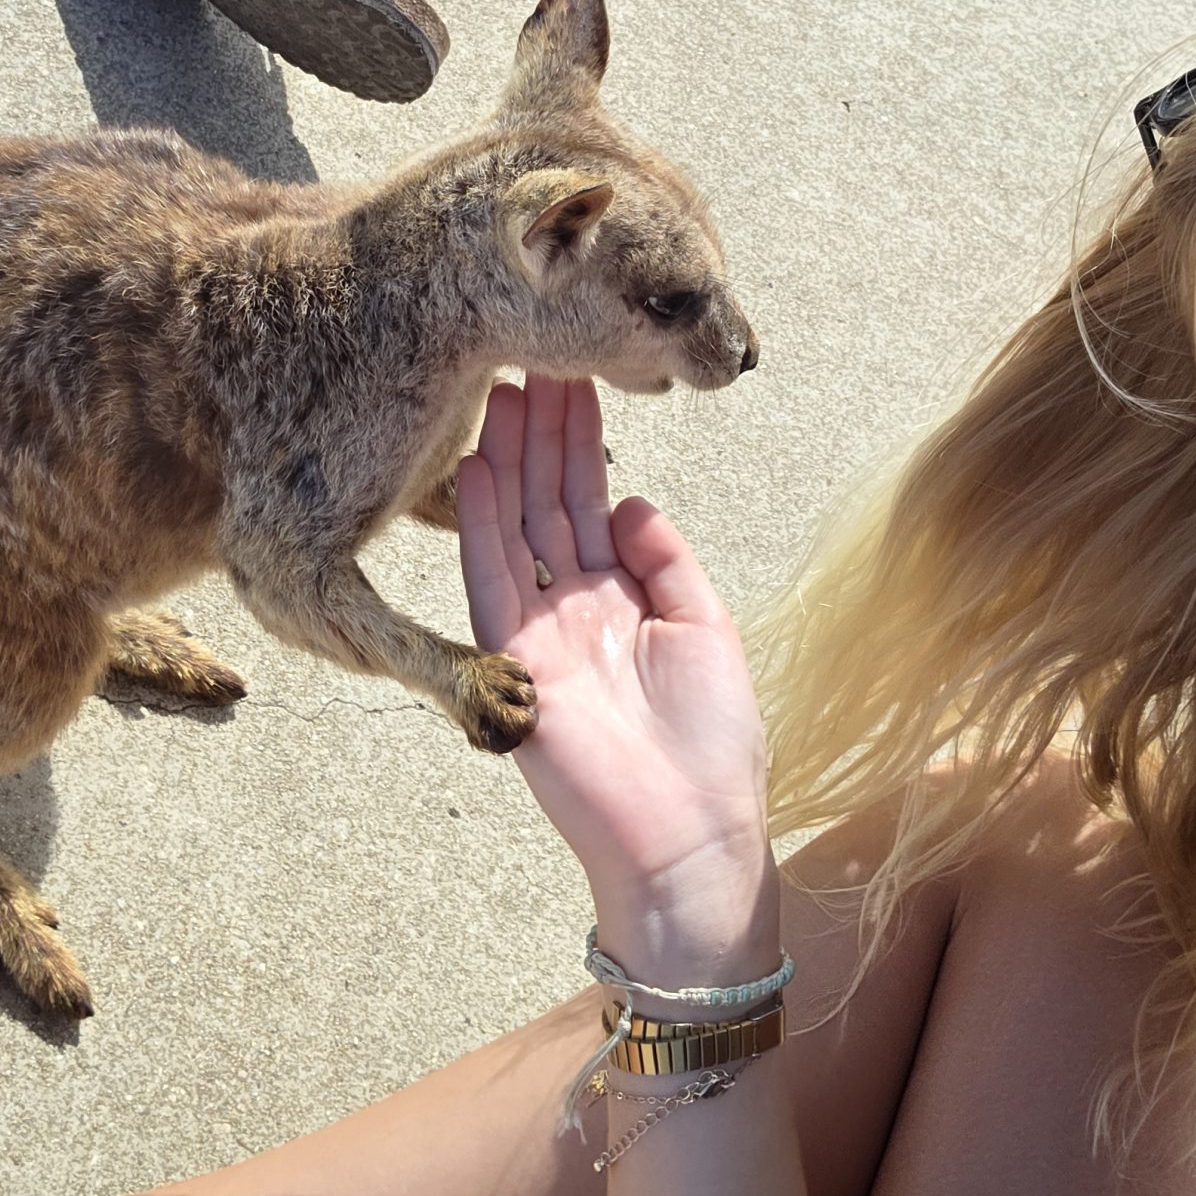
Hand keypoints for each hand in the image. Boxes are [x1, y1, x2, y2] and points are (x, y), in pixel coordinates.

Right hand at [459, 377, 779, 984]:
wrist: (693, 842)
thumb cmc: (716, 751)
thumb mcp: (707, 632)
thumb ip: (669, 562)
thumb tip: (631, 501)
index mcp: (623, 600)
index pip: (593, 503)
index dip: (586, 442)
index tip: (579, 374)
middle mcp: (575, 610)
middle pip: (550, 504)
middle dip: (542, 432)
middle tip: (532, 353)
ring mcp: (541, 635)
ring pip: (518, 528)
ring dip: (511, 458)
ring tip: (504, 387)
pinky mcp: (516, 665)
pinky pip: (492, 582)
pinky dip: (483, 524)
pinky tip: (479, 466)